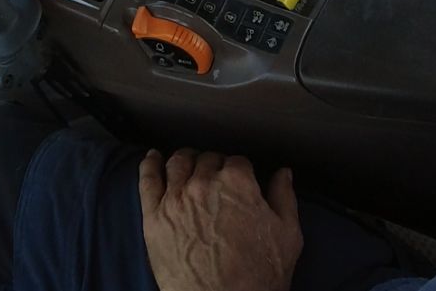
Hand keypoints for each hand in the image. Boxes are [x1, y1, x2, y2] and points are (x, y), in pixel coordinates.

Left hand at [138, 149, 302, 290]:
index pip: (238, 161)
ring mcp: (175, 199)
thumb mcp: (287, 236)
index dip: (242, 170)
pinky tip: (152, 158)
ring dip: (185, 160)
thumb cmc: (257, 278)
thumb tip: (284, 174)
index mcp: (237, 183)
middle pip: (207, 160)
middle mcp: (203, 183)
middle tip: (217, 178)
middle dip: (214, 165)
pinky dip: (150, 164)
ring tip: (188, 162)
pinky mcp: (154, 217)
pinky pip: (148, 180)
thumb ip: (284, 198)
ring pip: (177, 163)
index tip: (242, 179)